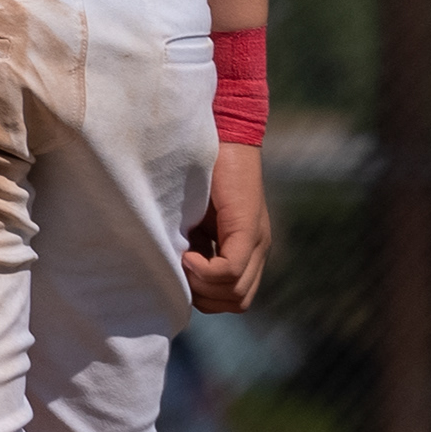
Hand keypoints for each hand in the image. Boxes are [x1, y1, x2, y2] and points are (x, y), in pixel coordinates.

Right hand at [183, 142, 270, 313]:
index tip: (179, 272)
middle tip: (179, 269)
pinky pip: (230, 271)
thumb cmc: (196, 166)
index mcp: (247, 247)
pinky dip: (204, 272)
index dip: (204, 296)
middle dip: (203, 296)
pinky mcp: (247, 228)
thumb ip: (192, 242)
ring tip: (182, 259)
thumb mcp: (192, 215)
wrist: (220, 129)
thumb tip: (172, 271)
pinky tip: (187, 254)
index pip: (234, 298)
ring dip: (202, 286)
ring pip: (236, 294)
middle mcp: (258, 249)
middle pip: (237, 302)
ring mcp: (256, 241)